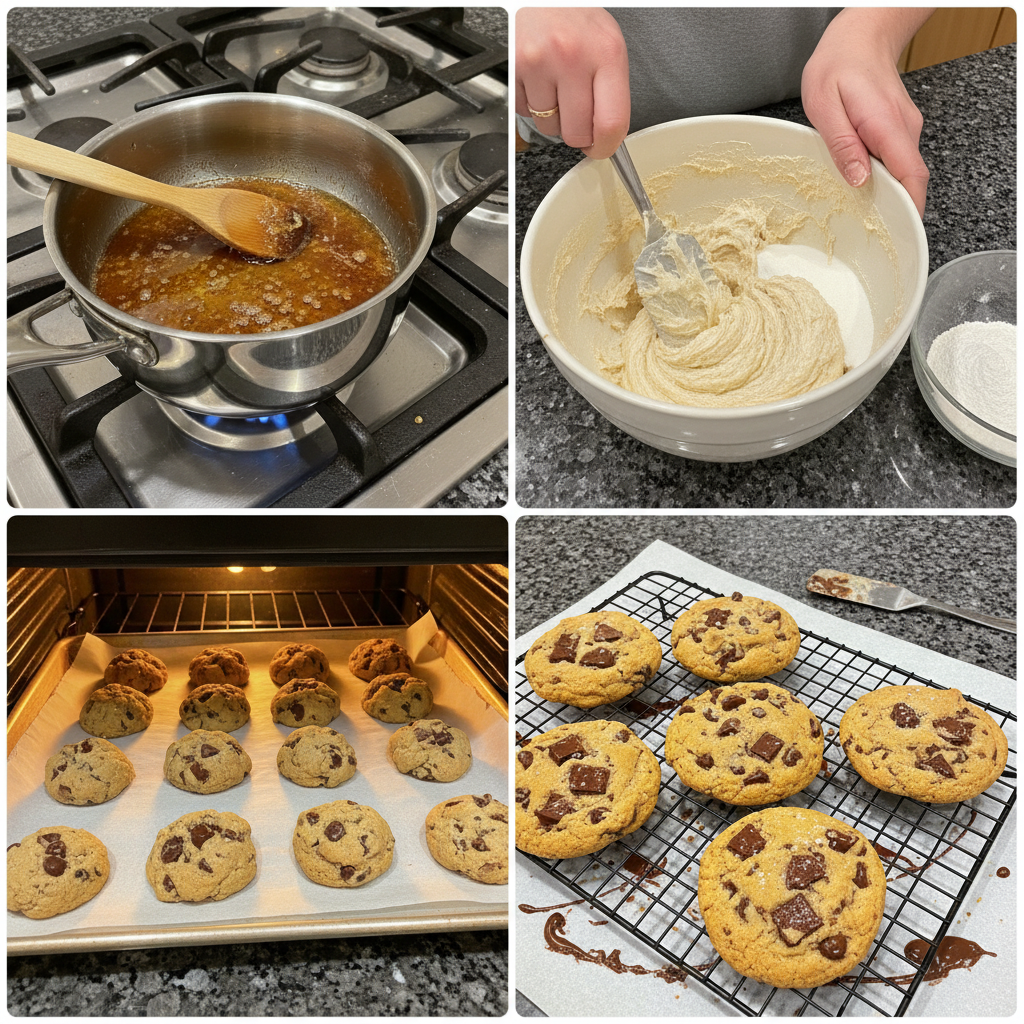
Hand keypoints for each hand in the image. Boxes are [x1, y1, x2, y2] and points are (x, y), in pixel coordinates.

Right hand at [515, 8, 630, 158]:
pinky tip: (539, 78)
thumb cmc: (576, 17)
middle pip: (576, 133)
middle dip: (577, 132)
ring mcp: (540, 63)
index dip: (605, 147)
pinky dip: (531, 103)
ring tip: (556, 84)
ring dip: (552, 116)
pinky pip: (524, 111)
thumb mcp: (607, 46)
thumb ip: (611, 93)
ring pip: (548, 126)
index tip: (600, 149)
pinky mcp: (514, 67)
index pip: (611, 123)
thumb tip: (606, 137)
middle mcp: (573, 57)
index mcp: (606, 53)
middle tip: (577, 112)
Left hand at [801, 8, 932, 215]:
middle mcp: (904, 130)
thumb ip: (841, 144)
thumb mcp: (825, 104)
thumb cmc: (838, 65)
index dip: (910, 208)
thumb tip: (859, 180)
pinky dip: (880, 180)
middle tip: (870, 236)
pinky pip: (893, 163)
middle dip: (895, 211)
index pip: (911, 175)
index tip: (903, 233)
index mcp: (886, 126)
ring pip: (901, 174)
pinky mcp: (897, 132)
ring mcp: (904, 131)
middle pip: (909, 181)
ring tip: (859, 215)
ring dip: (885, 196)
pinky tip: (859, 188)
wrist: (860, 36)